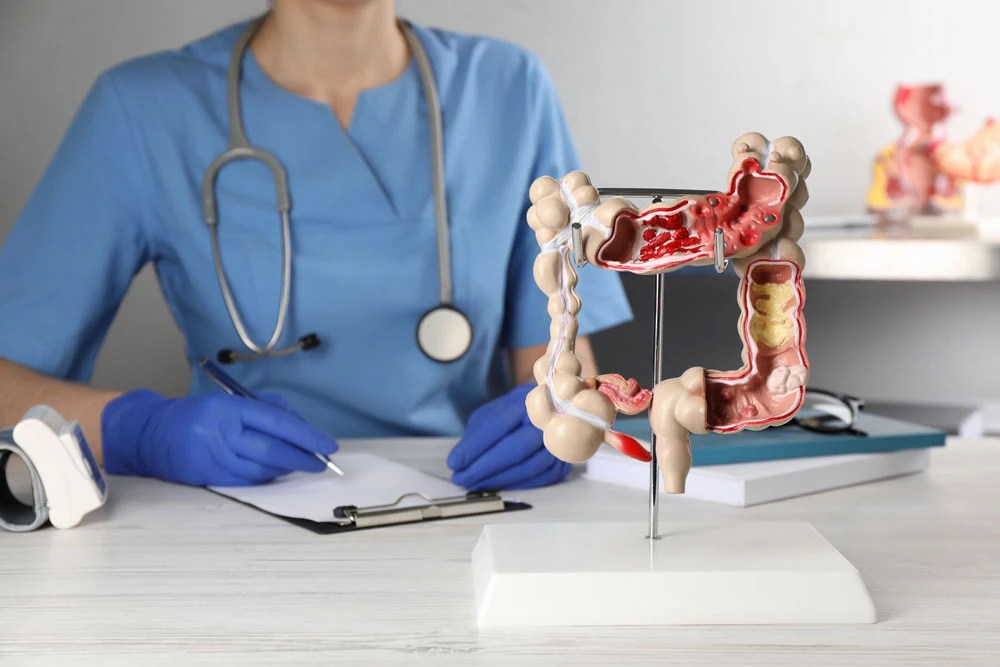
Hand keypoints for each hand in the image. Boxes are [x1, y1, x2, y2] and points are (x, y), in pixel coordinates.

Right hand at [101, 389, 338, 485]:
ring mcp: (212, 457)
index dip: (305, 435)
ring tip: (301, 465)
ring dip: (286, 469)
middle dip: (301, 458)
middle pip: (271, 449)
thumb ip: (268, 408)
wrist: (151, 434)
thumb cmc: (199, 413)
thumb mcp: (232, 398)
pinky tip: (277, 473)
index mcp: (228, 408)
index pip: (276, 422)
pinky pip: (246, 481)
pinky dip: (266, 478)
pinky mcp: (207, 477)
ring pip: (260, 470)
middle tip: (320, 462)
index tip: (326, 444)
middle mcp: (220, 433)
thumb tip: (302, 426)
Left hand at [447, 384, 571, 489]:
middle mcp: (546, 418)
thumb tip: (457, 463)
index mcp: (523, 401)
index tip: (454, 464)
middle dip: (485, 468)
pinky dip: (519, 485)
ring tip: (477, 484)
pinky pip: (543, 477)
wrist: (551, 411)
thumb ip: (475, 437)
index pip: (497, 425)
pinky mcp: (566, 458)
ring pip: (531, 465)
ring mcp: (560, 439)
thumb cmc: (514, 415)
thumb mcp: (490, 416)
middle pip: (516, 448)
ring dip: (501, 480)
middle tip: (462, 480)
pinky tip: (500, 485)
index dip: (475, 447)